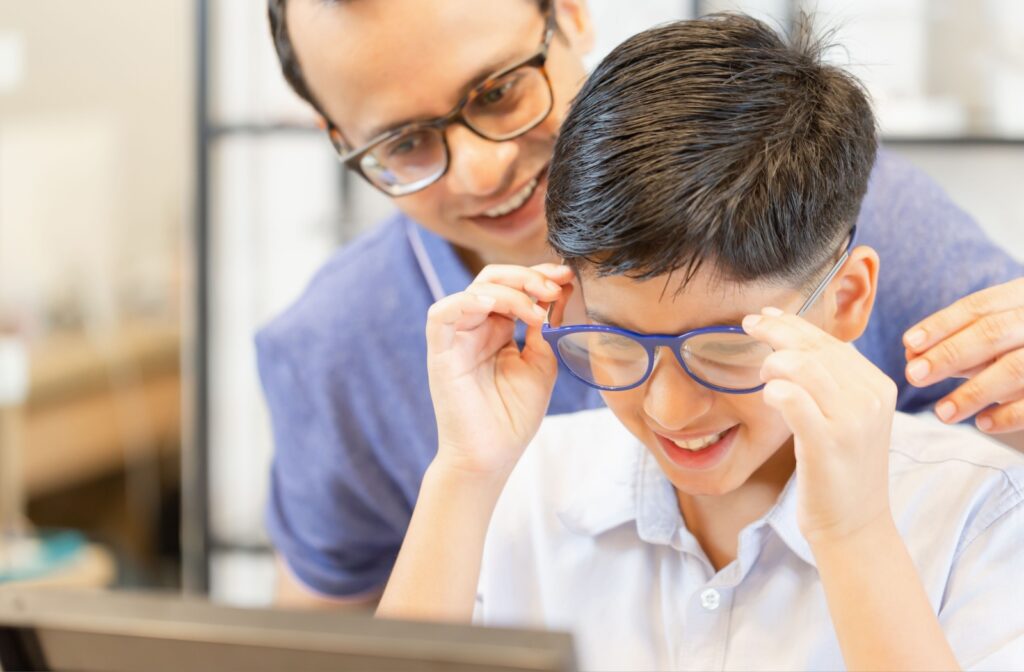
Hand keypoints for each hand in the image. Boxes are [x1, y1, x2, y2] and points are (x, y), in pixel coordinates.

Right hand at [425, 263, 573, 478]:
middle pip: (493, 279)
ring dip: (509, 291)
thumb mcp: (541, 365)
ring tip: (536, 311)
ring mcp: (457, 338)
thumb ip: (544, 330)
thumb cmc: (513, 416)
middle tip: (553, 288)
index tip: (566, 276)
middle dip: (527, 277)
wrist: (492, 456)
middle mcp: (475, 328)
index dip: (538, 275)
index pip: (513, 286)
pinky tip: (493, 306)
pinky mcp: (441, 352)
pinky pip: (442, 314)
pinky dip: (466, 302)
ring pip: (474, 290)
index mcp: (497, 330)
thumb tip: (558, 293)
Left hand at [743, 307, 896, 545]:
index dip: (796, 323)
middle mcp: (870, 397)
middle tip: (749, 324)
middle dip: (777, 329)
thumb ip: (832, 382)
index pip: (831, 341)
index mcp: (877, 386)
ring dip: (773, 362)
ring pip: (803, 365)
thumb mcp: (849, 419)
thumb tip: (795, 342)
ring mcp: (851, 420)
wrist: (855, 525)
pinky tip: (767, 396)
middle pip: (815, 346)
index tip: (767, 314)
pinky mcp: (827, 443)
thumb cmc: (841, 470)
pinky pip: (792, 399)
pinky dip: (774, 390)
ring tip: (762, 376)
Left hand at [903, 278, 1023, 433]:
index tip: (909, 343)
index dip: (942, 324)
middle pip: (993, 332)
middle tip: (914, 375)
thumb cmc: (1021, 345)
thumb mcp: (999, 336)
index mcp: (1023, 296)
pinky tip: (982, 424)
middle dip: (949, 354)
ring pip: (1015, 368)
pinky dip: (1009, 414)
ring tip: (942, 413)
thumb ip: (960, 342)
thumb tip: (912, 354)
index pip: (979, 306)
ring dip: (974, 392)